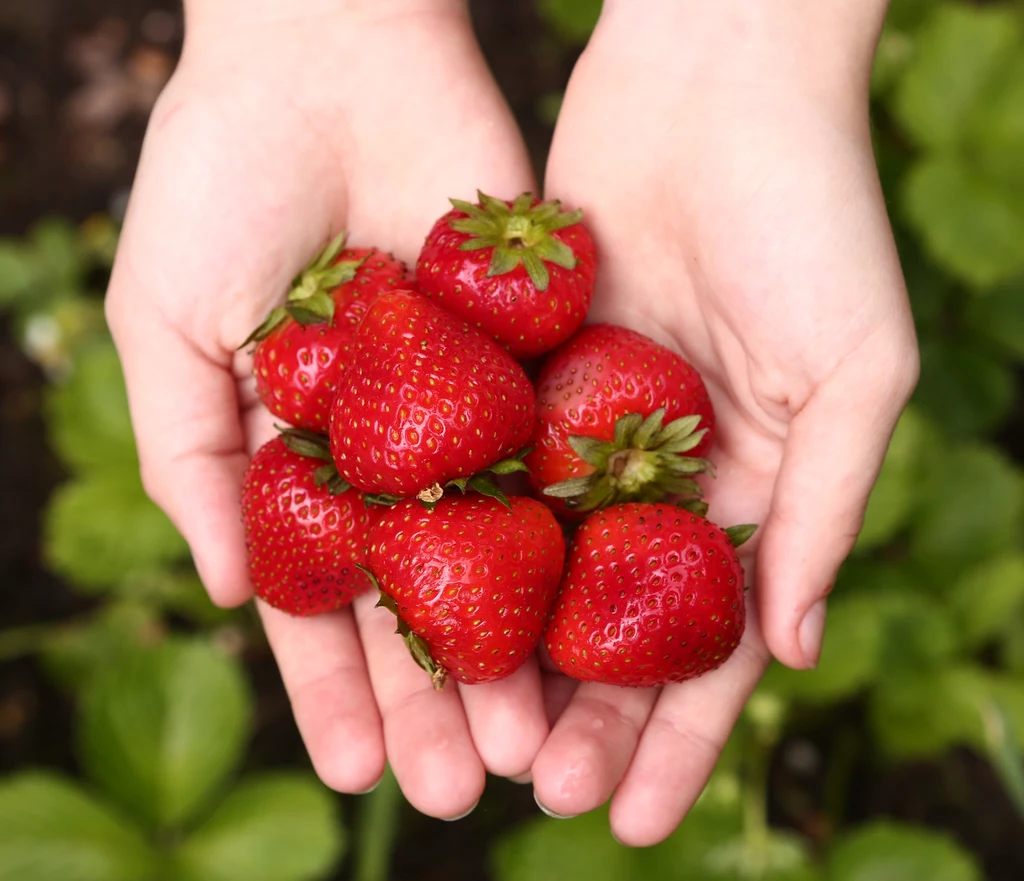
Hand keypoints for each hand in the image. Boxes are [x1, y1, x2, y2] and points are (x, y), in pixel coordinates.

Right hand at [106, 0, 546, 817]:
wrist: (330, 55)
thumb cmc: (219, 182)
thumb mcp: (168, 328)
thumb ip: (191, 460)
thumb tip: (228, 593)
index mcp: (307, 458)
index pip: (323, 598)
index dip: (334, 687)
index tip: (352, 770)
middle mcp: (396, 451)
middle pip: (421, 598)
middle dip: (434, 695)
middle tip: (456, 791)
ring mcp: (472, 412)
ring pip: (500, 555)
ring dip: (512, 650)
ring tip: (528, 745)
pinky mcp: (539, 360)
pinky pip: (558, 463)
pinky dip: (570, 542)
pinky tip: (587, 623)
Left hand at [528, 0, 919, 843]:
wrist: (712, 82)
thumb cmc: (811, 218)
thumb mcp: (853, 375)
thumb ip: (823, 513)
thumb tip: (795, 651)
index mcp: (747, 488)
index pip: (709, 641)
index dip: (676, 734)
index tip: (633, 816)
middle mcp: (661, 473)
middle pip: (611, 622)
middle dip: (581, 713)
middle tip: (536, 791)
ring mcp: (586, 429)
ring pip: (535, 565)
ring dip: (506, 651)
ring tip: (471, 735)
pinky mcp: (521, 375)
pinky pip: (484, 473)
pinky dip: (456, 541)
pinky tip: (419, 613)